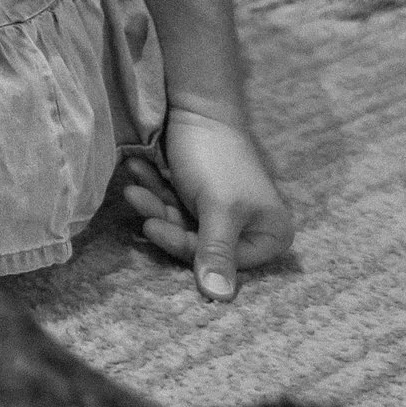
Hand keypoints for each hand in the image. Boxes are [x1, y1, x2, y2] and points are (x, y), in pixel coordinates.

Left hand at [121, 106, 295, 300]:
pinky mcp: (200, 197)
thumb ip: (216, 252)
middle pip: (198, 245)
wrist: (196, 106)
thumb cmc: (216, 157)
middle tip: (136, 197)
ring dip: (153, 202)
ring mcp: (224, 212)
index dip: (186, 247)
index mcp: (271, 234)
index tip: (153, 225)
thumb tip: (219, 300)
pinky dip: (155, 191)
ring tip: (134, 182)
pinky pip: (174, 206)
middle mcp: (251, 227)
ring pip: (180, 224)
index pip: (223, 262)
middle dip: (163, 218)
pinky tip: (138, 171)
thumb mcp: (218, 209)